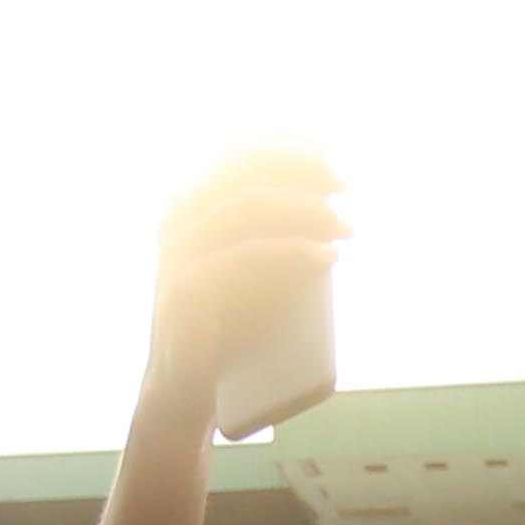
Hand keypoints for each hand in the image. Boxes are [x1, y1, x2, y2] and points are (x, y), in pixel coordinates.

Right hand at [145, 150, 344, 411]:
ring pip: (247, 205)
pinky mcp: (186, 290)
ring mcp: (177, 250)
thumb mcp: (256, 263)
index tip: (332, 147)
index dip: (285, 135)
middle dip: (302, 164)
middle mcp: (178, 215)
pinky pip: (244, 257)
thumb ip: (275, 227)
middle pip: (243, 164)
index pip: (235, 144)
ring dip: (307, 208)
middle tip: (345, 185)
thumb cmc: (230, 322)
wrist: (187, 388)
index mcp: (190, 198)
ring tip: (347, 228)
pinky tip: (328, 257)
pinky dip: (293, 252)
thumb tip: (334, 197)